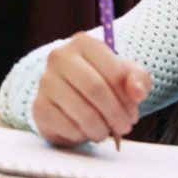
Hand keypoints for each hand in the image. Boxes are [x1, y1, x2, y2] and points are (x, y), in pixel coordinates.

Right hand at [31, 32, 152, 147]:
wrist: (68, 100)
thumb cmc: (101, 83)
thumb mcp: (124, 77)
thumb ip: (137, 79)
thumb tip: (137, 92)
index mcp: (83, 43)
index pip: (114, 71)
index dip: (128, 97)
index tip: (133, 110)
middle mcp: (60, 57)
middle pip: (96, 89)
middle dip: (116, 114)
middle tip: (124, 126)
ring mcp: (46, 81)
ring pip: (83, 112)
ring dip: (102, 129)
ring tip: (107, 131)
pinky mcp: (39, 107)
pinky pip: (68, 127)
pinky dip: (83, 135)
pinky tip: (86, 131)